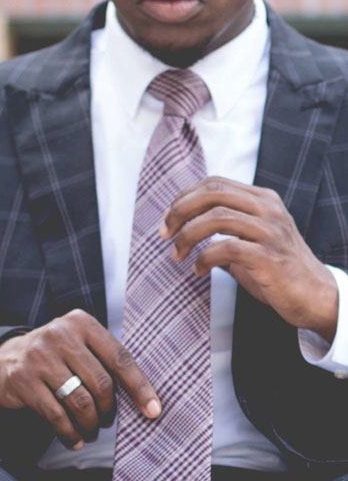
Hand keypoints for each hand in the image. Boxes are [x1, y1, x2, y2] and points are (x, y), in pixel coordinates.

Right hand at [0, 309, 160, 449]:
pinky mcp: (23, 379)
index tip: (153, 411)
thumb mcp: (80, 345)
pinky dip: (70, 434)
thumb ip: (105, 360)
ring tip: (91, 432)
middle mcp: (61, 334)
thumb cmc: (58, 355)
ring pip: (80, 402)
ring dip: (90, 425)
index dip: (139, 387)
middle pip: (101, 384)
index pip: (119, 357)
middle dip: (109, 411)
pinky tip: (74, 440)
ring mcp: (40, 356)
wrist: (6, 358)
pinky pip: (56, 415)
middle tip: (106, 422)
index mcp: (82, 323)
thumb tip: (145, 398)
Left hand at [160, 177, 338, 341]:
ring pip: (216, 218)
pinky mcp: (269, 257)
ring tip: (177, 254)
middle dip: (180, 211)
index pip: (214, 183)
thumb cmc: (276, 269)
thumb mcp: (250, 239)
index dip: (184, 197)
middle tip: (164, 232)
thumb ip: (224, 228)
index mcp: (262, 199)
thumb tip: (182, 226)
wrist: (315, 296)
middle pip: (212, 193)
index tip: (168, 218)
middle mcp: (268, 209)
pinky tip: (198, 270)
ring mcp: (271, 231)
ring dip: (187, 236)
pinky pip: (226, 249)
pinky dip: (204, 259)